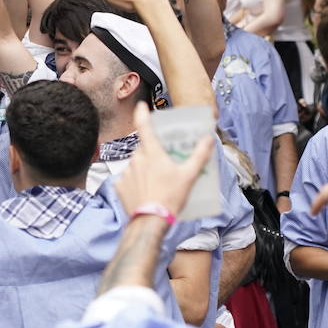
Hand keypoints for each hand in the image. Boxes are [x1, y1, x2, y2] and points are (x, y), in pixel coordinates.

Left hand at [114, 102, 215, 217]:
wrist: (150, 221)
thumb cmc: (170, 197)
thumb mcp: (189, 175)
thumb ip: (199, 155)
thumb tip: (208, 139)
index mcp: (152, 153)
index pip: (144, 126)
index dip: (142, 113)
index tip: (141, 105)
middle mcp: (136, 159)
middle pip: (144, 149)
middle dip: (153, 152)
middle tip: (165, 163)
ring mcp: (126, 172)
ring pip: (136, 164)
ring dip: (145, 168)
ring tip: (158, 183)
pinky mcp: (119, 185)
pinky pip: (128, 179)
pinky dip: (136, 182)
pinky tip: (146, 191)